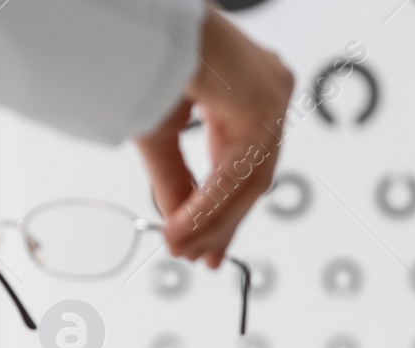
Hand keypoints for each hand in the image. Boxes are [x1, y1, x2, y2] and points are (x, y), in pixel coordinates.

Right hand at [134, 6, 293, 269]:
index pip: (247, 167)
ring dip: (211, 222)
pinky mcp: (262, 105)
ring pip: (248, 182)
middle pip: (252, 181)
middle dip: (222, 225)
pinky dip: (206, 204)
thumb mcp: (161, 134)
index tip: (208, 246)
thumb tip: (179, 229)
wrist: (143, 23)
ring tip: (182, 247)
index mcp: (250, 94)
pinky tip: (181, 228)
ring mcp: (271, 98)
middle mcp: (269, 94)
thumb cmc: (149, 56)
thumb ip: (176, 185)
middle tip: (200, 257)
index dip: (225, 212)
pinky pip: (235, 171)